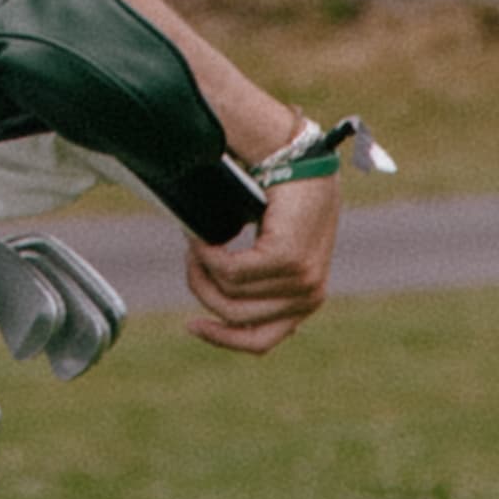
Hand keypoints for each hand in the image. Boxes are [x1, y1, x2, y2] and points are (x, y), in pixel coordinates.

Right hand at [178, 174, 336, 355]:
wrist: (293, 157)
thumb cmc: (280, 198)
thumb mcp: (273, 249)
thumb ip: (260, 283)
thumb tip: (229, 317)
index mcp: (307, 298)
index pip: (261, 341)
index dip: (222, 337)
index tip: (192, 325)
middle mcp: (310, 295)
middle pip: (236, 318)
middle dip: (202, 291)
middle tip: (188, 260)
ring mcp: (301, 278)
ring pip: (229, 293)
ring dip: (202, 267)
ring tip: (196, 241)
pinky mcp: (287, 258)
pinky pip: (230, 271)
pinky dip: (208, 254)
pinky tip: (201, 236)